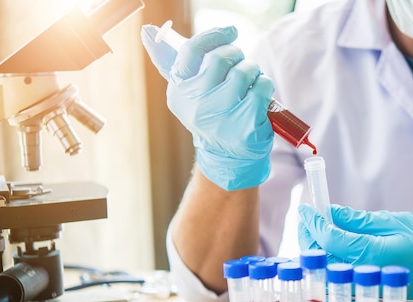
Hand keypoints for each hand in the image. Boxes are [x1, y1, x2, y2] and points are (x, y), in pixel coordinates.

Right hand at [141, 24, 274, 190]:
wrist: (228, 158)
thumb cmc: (210, 115)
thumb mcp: (188, 94)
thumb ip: (169, 63)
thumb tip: (148, 32)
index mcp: (179, 93)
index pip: (191, 51)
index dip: (213, 36)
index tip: (230, 32)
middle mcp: (197, 106)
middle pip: (221, 58)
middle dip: (237, 55)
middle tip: (240, 63)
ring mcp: (222, 117)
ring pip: (244, 71)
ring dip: (253, 70)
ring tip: (250, 82)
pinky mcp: (246, 126)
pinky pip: (262, 87)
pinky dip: (264, 85)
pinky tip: (259, 96)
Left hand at [298, 204, 412, 301]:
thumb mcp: (395, 222)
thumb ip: (358, 220)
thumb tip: (330, 212)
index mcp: (375, 254)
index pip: (330, 239)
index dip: (314, 222)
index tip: (306, 210)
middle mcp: (367, 276)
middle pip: (321, 258)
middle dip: (309, 237)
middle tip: (307, 220)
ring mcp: (367, 292)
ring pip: (326, 273)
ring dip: (315, 252)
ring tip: (315, 232)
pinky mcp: (369, 299)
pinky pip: (339, 283)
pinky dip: (328, 266)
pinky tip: (328, 252)